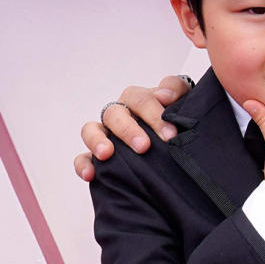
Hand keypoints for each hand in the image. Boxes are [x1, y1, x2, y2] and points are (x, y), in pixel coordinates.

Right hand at [73, 75, 191, 181]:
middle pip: (115, 114)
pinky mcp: (97, 156)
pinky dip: (83, 164)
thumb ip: (176, 89)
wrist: (174, 144)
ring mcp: (106, 135)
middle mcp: (119, 115)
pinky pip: (82, 158)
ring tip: (106, 154)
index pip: (140, 100)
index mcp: (137, 101)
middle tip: (143, 147)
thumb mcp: (182, 101)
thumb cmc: (175, 122)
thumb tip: (164, 95)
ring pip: (91, 130)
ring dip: (97, 140)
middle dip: (128, 130)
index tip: (170, 135)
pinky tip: (90, 175)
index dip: (154, 114)